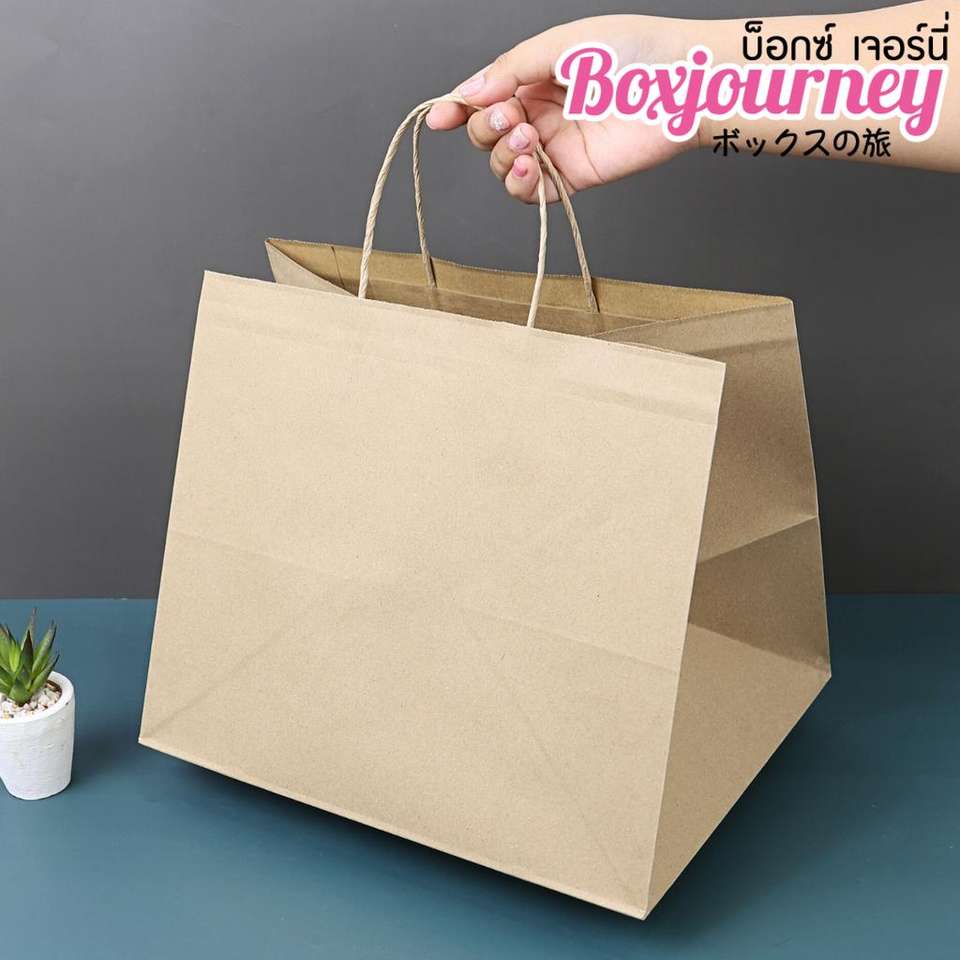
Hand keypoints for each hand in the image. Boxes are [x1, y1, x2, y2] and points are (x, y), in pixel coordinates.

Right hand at [425, 15, 697, 202]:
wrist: (681, 85)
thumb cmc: (633, 52)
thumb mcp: (561, 46)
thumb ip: (511, 70)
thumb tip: (466, 92)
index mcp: (535, 78)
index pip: (485, 98)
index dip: (458, 109)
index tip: (439, 117)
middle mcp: (542, 114)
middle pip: (487, 134)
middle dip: (487, 127)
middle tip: (512, 115)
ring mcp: (556, 147)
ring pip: (504, 165)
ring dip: (503, 155)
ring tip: (527, 138)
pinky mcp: (574, 177)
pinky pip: (533, 194)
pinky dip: (521, 185)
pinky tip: (530, 166)